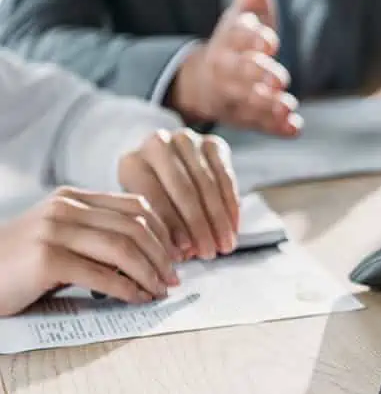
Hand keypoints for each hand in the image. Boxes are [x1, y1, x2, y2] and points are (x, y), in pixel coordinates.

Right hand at [0, 188, 179, 315]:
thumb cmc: (21, 265)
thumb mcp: (61, 238)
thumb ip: (97, 236)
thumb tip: (151, 255)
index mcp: (73, 198)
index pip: (136, 207)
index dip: (164, 232)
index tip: (176, 256)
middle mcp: (65, 208)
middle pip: (135, 227)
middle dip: (162, 256)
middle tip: (175, 279)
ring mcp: (54, 232)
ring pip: (123, 249)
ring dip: (150, 273)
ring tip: (160, 291)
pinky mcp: (47, 260)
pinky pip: (102, 275)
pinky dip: (128, 289)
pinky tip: (138, 299)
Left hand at [119, 128, 240, 260]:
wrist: (163, 163)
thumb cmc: (152, 197)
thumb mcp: (145, 212)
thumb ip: (160, 230)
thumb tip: (184, 253)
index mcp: (131, 164)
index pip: (155, 197)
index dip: (172, 227)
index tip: (187, 252)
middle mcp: (157, 145)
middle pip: (184, 190)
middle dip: (200, 226)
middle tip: (210, 253)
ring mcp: (186, 140)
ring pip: (208, 185)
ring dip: (219, 220)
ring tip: (226, 246)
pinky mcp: (212, 143)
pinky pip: (226, 178)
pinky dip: (231, 206)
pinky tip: (234, 227)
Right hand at [169, 0, 300, 136]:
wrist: (209, 80)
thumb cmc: (238, 39)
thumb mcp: (246, 9)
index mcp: (230, 38)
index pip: (239, 36)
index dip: (253, 39)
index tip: (270, 41)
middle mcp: (228, 68)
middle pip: (240, 72)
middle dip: (258, 75)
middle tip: (278, 78)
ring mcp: (235, 95)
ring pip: (247, 102)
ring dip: (266, 106)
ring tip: (286, 107)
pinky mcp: (245, 117)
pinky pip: (259, 126)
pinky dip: (275, 129)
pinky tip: (294, 129)